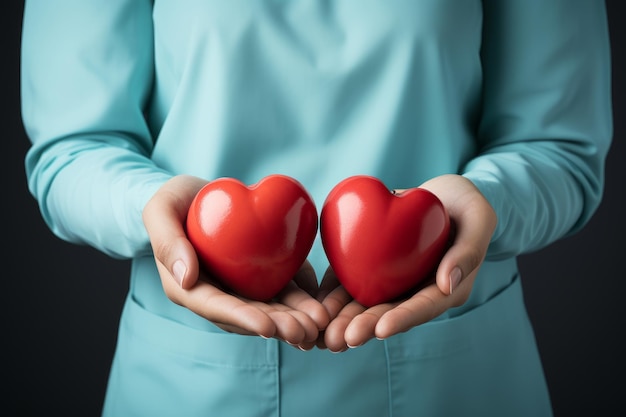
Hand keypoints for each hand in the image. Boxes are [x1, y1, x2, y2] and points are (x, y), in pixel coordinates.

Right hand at [142, 175, 329, 348]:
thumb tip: (186, 279)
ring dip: (294, 318)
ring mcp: (240, 287)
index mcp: (188, 287)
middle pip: (248, 315)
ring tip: (320, 323)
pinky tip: (324, 306)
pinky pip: (283, 290)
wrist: (195, 195)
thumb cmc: (172, 202)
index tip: (267, 328)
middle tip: (305, 331)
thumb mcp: (160, 211)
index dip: (242, 319)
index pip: (216, 308)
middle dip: (277, 325)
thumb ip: (167, 242)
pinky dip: (303, 299)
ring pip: (269, 307)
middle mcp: (216, 294)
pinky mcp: (260, 275)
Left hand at [318, 174, 496, 351]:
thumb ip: (468, 251)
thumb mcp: (479, 219)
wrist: (446, 195)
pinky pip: (352, 282)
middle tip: (339, 340)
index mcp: (446, 287)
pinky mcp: (375, 268)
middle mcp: (417, 290)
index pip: (423, 307)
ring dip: (344, 319)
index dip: (402, 319)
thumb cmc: (469, 205)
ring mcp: (395, 282)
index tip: (381, 330)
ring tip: (323, 335)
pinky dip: (335, 294)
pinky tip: (316, 307)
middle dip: (364, 327)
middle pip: (389, 312)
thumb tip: (448, 284)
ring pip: (367, 303)